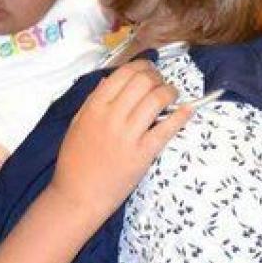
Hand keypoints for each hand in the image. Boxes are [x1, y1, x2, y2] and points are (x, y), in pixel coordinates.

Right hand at [51, 60, 188, 224]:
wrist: (78, 195)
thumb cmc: (74, 161)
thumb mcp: (77, 124)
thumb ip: (91, 101)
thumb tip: (107, 81)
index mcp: (94, 107)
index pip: (123, 73)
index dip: (141, 66)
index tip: (149, 71)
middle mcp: (112, 116)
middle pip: (143, 81)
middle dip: (157, 77)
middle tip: (161, 83)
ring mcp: (128, 135)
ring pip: (156, 99)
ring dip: (170, 91)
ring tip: (172, 95)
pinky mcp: (143, 154)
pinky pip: (166, 128)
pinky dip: (180, 115)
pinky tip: (187, 109)